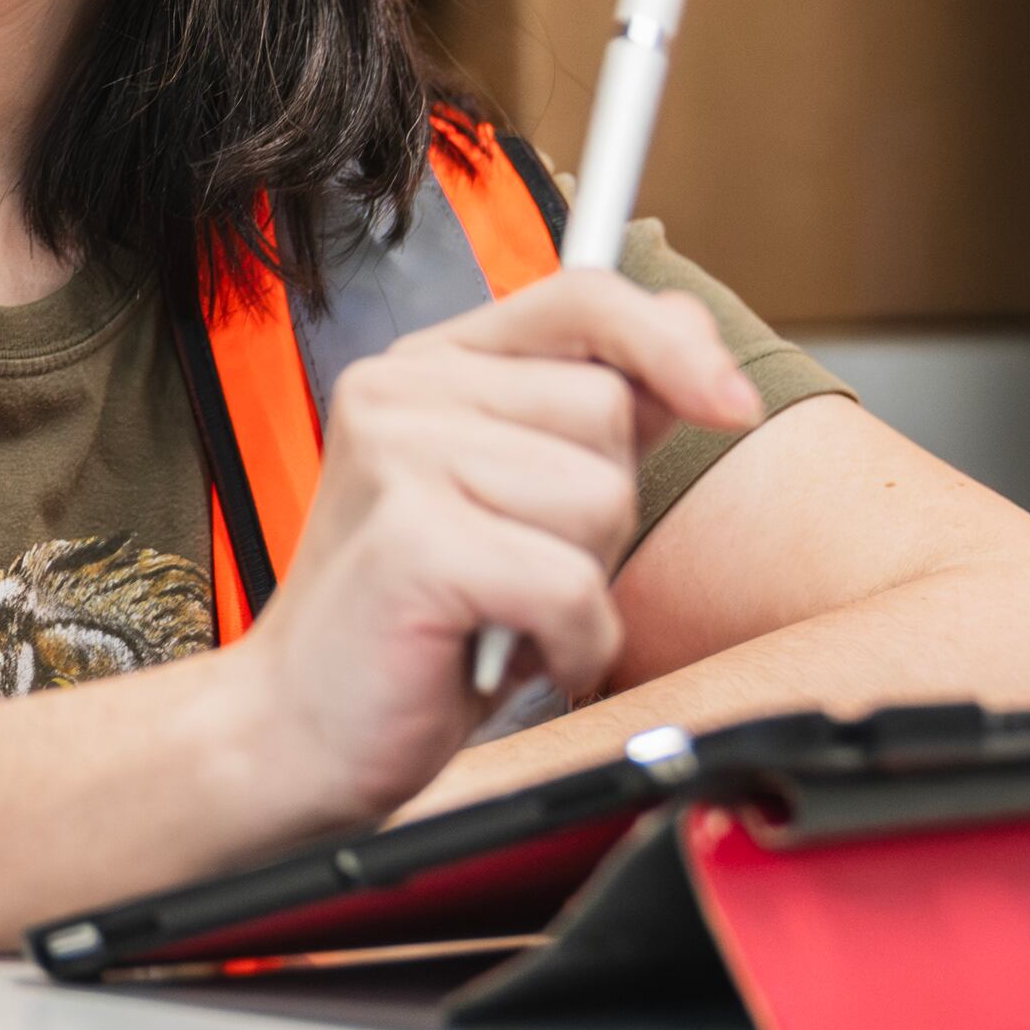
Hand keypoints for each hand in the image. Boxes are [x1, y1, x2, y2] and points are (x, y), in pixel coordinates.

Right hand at [234, 268, 762, 818]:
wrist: (297, 732)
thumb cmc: (415, 627)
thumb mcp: (516, 498)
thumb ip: (595, 412)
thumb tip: (695, 336)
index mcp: (425, 369)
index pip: (581, 297)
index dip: (672, 343)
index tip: (733, 403)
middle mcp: (399, 392)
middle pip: (607, 410)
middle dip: (601, 514)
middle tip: (520, 567)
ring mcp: (397, 458)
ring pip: (601, 498)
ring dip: (583, 585)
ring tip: (503, 612)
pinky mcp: (412, 541)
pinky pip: (571, 585)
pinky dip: (568, 642)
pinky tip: (509, 654)